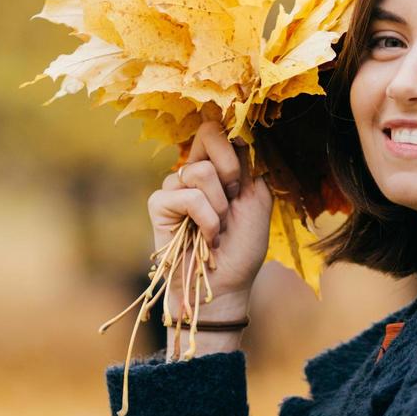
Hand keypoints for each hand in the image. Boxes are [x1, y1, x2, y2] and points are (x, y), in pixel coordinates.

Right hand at [147, 120, 272, 318]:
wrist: (226, 285)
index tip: (243, 183)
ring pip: (200, 172)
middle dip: (231, 169)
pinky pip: (188, 197)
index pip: (221, 131)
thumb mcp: (258, 202)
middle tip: (232, 201)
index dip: (237, 149)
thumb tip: (238, 136)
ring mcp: (174, 187)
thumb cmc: (242, 249)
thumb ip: (250, 167)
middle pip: (208, 133)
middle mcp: (193, 172)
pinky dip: (206, 220)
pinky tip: (206, 238)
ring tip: (218, 227)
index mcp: (216, 167)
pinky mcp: (159, 205)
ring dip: (219, 206)